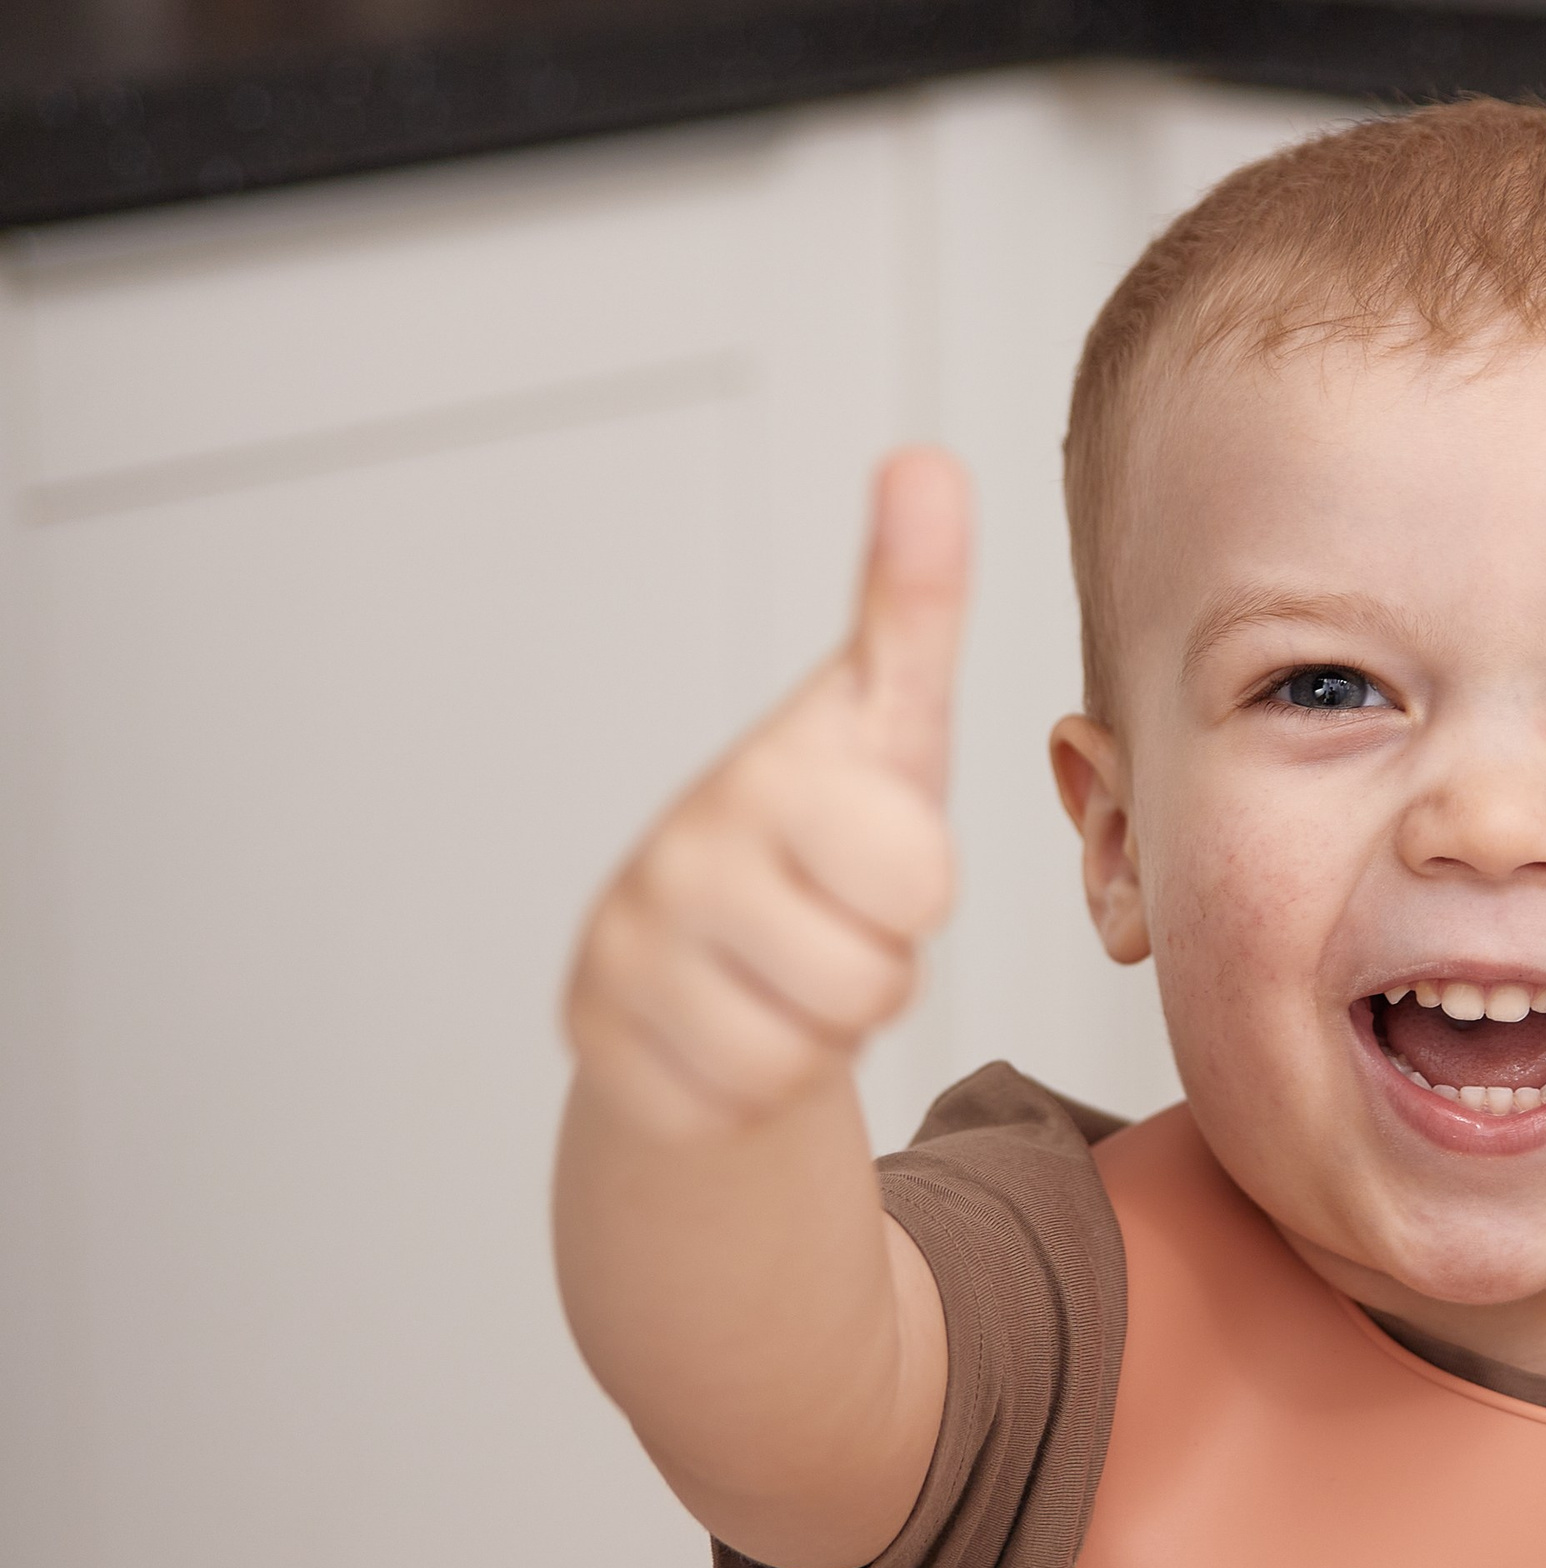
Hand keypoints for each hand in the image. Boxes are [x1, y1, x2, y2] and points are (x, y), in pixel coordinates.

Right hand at [566, 448, 969, 1142]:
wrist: (705, 966)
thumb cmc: (819, 841)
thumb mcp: (883, 726)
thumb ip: (911, 605)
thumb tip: (925, 459)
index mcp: (765, 774)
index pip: (919, 878)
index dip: (919, 890)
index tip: (873, 857)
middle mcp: (678, 856)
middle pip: (871, 980)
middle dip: (877, 971)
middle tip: (831, 926)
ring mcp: (627, 954)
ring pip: (804, 1055)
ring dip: (818, 1032)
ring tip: (784, 974)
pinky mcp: (598, 1047)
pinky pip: (737, 1107)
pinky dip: (753, 1089)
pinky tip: (732, 1026)